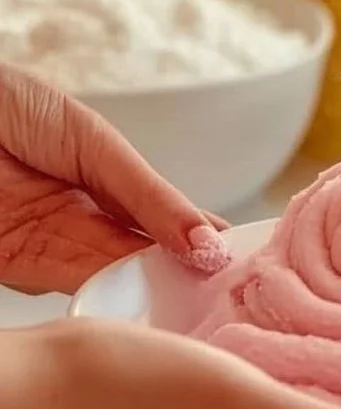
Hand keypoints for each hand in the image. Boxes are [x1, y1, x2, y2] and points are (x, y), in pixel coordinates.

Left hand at [0, 64, 229, 294]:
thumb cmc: (10, 103)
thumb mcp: (97, 143)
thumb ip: (150, 197)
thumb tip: (208, 242)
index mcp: (108, 184)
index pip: (167, 221)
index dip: (205, 242)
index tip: (250, 264)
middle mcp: (84, 221)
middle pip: (146, 258)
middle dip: (187, 277)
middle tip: (236, 299)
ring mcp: (51, 247)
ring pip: (116, 280)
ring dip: (156, 294)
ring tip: (204, 305)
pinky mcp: (16, 267)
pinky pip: (73, 288)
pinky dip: (112, 299)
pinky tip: (151, 304)